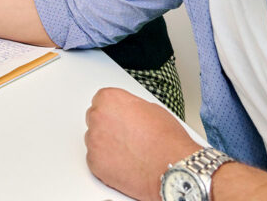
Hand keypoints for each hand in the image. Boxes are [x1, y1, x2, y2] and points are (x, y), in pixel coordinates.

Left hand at [85, 88, 200, 200]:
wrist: (172, 168)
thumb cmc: (167, 140)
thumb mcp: (152, 108)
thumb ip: (130, 107)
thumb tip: (128, 112)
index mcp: (109, 99)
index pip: (101, 100)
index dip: (114, 111)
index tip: (121, 118)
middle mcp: (97, 117)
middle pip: (95, 119)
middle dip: (108, 127)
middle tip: (127, 136)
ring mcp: (93, 140)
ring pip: (95, 140)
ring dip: (107, 145)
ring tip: (130, 152)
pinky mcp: (94, 162)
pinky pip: (96, 160)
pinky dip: (107, 163)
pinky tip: (126, 164)